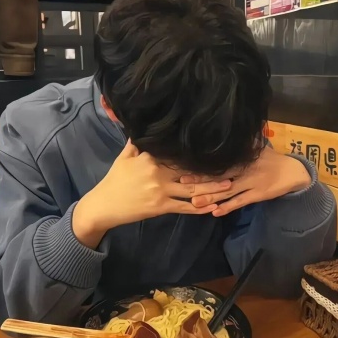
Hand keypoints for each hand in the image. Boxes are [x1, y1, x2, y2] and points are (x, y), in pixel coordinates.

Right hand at [73, 140, 231, 247]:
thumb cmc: (114, 180)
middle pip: (190, 171)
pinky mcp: (160, 207)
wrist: (104, 205)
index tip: (215, 150)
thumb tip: (142, 128)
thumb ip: (135, 143)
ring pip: (191, 190)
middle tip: (233, 169)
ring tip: (229, 186)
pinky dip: (198, 208)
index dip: (198, 153)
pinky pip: (183, 208)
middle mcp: (158, 173)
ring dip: (212, 190)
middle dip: (212, 171)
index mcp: (150, 158)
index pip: (178, 154)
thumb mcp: (123, 157)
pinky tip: (211, 208)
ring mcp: (161, 191)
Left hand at [181, 147, 311, 216]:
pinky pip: (240, 202)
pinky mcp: (257, 195)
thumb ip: (242, 142)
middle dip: (201, 182)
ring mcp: (250, 183)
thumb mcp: (257, 147)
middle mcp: (244, 170)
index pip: (218, 163)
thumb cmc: (270, 159)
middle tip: (183, 185)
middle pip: (219, 177)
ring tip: (194, 202)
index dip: (201, 167)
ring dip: (211, 197)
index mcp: (242, 158)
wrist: (293, 172)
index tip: (185, 169)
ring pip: (227, 191)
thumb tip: (231, 128)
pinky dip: (228, 207)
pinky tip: (215, 212)